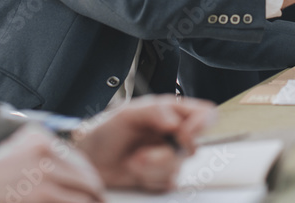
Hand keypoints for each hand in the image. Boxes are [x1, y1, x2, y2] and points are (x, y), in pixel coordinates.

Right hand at [0, 125, 104, 202]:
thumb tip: (80, 172)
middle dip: (96, 198)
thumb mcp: (15, 152)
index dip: (92, 182)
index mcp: (41, 141)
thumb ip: (44, 154)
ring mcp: (42, 177)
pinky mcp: (39, 197)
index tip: (96, 194)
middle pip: (87, 181)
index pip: (81, 164)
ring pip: (83, 197)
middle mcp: (45, 154)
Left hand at [72, 95, 216, 191]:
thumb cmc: (105, 131)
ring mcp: (169, 157)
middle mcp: (174, 134)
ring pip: (177, 168)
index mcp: (171, 112)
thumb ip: (154, 111)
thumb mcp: (127, 112)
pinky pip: (167, 182)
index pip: (204, 114)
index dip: (202, 124)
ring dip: (150, 168)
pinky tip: (135, 170)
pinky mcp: (162, 177)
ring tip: (132, 160)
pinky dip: (148, 179)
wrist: (89, 159)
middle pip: (192, 147)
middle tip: (142, 154)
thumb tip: (176, 121)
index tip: (184, 133)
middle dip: (164, 155)